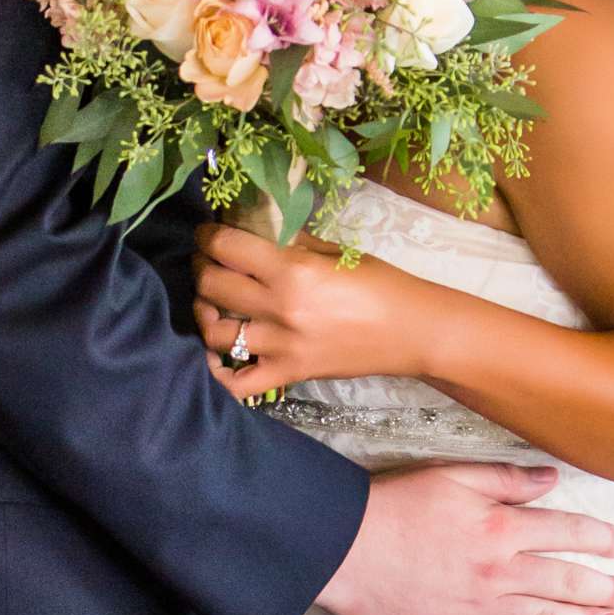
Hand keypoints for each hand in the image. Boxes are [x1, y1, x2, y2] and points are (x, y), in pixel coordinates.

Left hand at [193, 222, 420, 397]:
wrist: (412, 331)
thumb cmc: (380, 284)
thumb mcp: (335, 252)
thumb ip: (291, 243)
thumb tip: (255, 231)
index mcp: (292, 270)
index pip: (227, 247)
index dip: (207, 236)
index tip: (206, 234)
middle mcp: (280, 308)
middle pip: (212, 285)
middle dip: (201, 267)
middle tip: (206, 261)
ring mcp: (281, 346)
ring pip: (214, 331)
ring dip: (203, 311)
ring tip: (210, 302)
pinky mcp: (288, 374)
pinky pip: (237, 383)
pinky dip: (217, 371)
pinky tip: (214, 354)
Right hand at [319, 461, 613, 614]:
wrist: (344, 548)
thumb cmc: (394, 505)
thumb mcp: (452, 476)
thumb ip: (506, 478)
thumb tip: (553, 479)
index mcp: (501, 528)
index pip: (567, 533)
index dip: (601, 539)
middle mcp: (500, 572)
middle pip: (567, 583)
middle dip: (606, 589)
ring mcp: (480, 610)